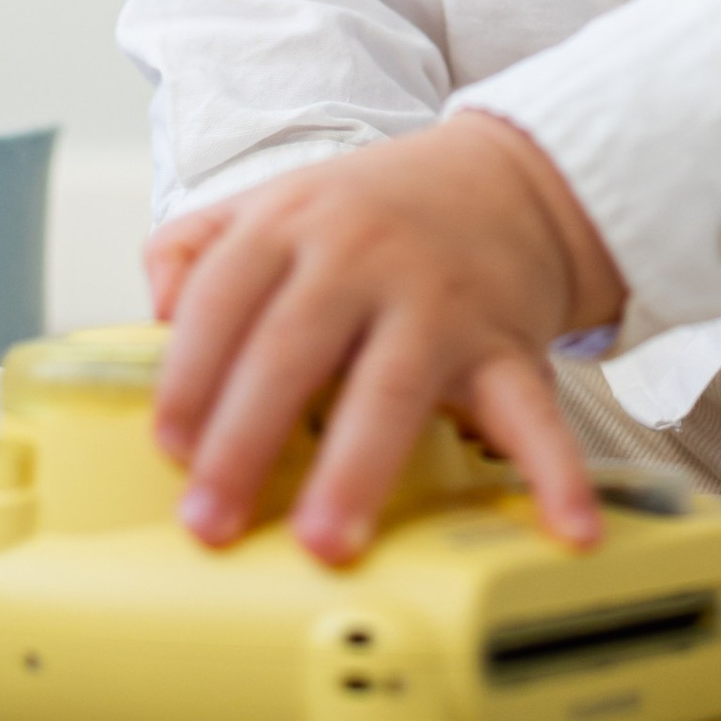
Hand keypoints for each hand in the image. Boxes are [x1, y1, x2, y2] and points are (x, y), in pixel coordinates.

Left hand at [143, 116, 626, 566]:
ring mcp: (437, 301)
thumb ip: (195, 246)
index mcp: (293, 222)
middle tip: (212, 521)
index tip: (169, 446)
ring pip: (392, 387)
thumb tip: (154, 316)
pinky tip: (566, 527)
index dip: (189, 376)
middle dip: (245, 441)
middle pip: (291, 349)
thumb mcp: (276, 199)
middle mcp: (361, 255)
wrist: (510, 178)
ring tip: (327, 543)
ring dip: (357, 469)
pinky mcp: (505, 342)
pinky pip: (531, 412)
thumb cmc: (375, 210)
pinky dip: (551, 472)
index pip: (223, 300)